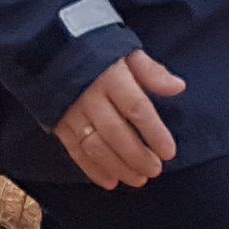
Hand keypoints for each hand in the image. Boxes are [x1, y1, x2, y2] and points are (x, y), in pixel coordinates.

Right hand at [53, 50, 185, 189]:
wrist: (50, 47)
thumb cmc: (99, 52)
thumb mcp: (128, 53)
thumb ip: (152, 72)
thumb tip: (178, 87)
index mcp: (112, 77)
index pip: (136, 108)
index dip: (154, 132)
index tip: (169, 152)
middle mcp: (90, 96)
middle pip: (116, 132)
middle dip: (137, 156)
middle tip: (155, 171)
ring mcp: (72, 112)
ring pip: (96, 146)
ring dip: (118, 167)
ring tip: (138, 180)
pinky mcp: (59, 124)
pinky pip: (75, 151)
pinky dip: (93, 170)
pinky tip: (110, 181)